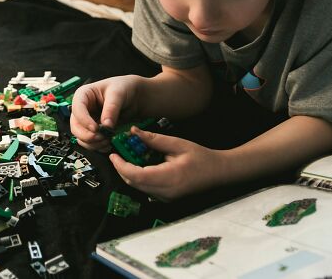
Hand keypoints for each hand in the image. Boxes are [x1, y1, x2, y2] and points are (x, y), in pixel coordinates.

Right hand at [70, 75, 142, 151]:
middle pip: (75, 126)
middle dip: (87, 135)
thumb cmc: (123, 88)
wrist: (133, 96)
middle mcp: (82, 109)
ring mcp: (87, 121)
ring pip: (81, 137)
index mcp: (83, 95)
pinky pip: (90, 142)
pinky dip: (97, 146)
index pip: (77, 109)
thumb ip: (111, 108)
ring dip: (93, 143)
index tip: (95, 128)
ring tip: (107, 141)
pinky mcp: (94, 130)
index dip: (84, 121)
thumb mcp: (118, 93)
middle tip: (102, 138)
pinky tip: (107, 145)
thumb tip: (106, 125)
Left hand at [109, 127, 227, 200]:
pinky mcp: (167, 199)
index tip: (113, 154)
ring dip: (129, 173)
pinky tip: (140, 166)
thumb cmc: (201, 157)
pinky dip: (139, 178)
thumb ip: (154, 139)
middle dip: (122, 169)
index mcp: (169, 178)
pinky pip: (146, 189)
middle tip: (117, 154)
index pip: (136, 176)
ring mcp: (166, 198)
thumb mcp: (178, 144)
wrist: (219, 173)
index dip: (121, 166)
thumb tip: (133, 132)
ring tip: (127, 157)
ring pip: (139, 188)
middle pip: (134, 183)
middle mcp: (166, 192)